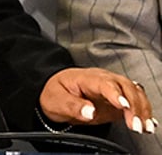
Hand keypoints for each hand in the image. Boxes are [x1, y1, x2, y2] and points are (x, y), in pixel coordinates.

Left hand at [40, 67, 156, 133]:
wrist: (56, 91)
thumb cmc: (55, 93)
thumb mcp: (56, 100)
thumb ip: (73, 106)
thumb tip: (89, 112)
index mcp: (87, 77)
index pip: (104, 83)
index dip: (115, 94)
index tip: (123, 106)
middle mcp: (103, 79)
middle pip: (125, 87)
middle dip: (134, 106)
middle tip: (136, 125)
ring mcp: (113, 88)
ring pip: (134, 92)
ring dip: (142, 109)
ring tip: (145, 127)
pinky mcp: (118, 99)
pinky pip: (135, 102)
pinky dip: (144, 111)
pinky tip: (149, 123)